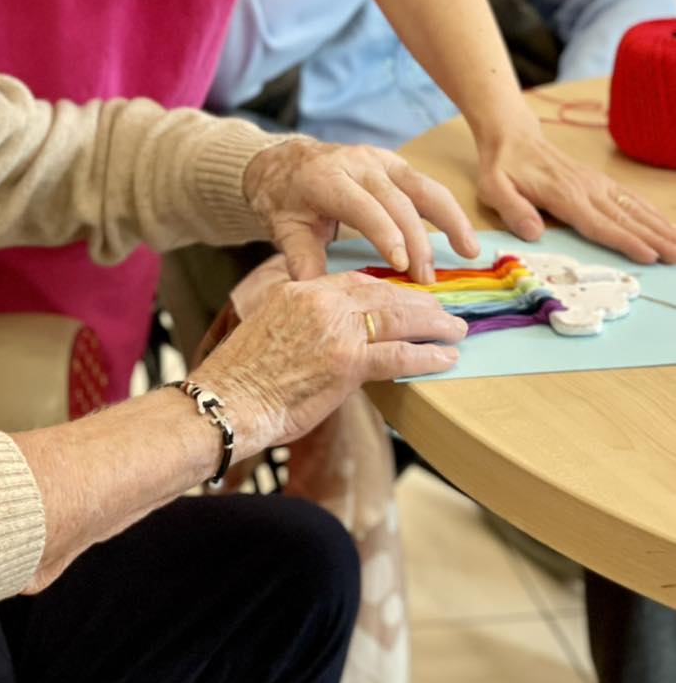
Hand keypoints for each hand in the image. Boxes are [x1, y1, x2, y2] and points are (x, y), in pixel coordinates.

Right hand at [194, 272, 466, 449]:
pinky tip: (446, 357)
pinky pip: (399, 354)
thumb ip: (301, 326)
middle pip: (382, 293)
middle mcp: (319, 301)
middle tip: (443, 310)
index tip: (407, 297)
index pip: (354, 282)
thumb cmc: (240, 379)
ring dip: (433, 324)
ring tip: (456, 329)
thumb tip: (327, 341)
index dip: (387, 289)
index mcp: (298, 290)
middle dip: (418, 302)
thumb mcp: (269, 332)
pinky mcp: (347, 362)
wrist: (226, 401)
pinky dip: (427, 355)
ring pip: (398, 318)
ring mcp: (335, 330)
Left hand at [242, 138, 479, 284]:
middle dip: (418, 241)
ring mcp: (380, 160)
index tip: (402, 266)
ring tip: (469, 253)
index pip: (363, 206)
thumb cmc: (283, 199)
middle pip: (398, 201)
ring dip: (450, 220)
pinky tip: (462, 238)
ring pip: (423, 188)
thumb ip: (299, 258)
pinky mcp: (395, 164)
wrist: (283, 163)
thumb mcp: (283, 228)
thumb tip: (313, 291)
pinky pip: (426, 187)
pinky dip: (447, 211)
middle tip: (427, 280)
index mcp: (328, 178)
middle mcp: (359, 164)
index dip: (386, 234)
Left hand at [475, 124, 675, 263]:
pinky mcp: (600, 182)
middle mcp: (587, 189)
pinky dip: (651, 213)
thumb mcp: (494, 188)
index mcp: (563, 195)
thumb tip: (534, 233)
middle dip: (655, 239)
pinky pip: (631, 198)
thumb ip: (514, 210)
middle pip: (626, 219)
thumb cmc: (502, 168)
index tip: (648, 256)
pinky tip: (666, 225)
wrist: (514, 138)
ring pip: (634, 209)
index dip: (625, 241)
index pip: (599, 223)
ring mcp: (596, 184)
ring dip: (660, 227)